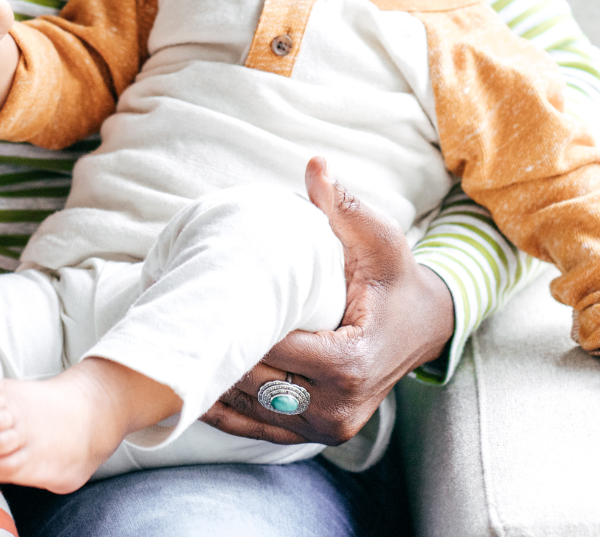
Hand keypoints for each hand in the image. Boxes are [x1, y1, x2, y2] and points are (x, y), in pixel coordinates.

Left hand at [201, 157, 455, 445]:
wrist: (426, 324)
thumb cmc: (395, 277)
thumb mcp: (377, 239)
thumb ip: (341, 206)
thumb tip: (315, 165)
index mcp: (351, 362)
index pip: (273, 349)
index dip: (235, 326)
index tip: (198, 301)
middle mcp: (340, 405)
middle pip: (255, 383)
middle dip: (217, 353)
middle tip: (173, 321)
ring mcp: (330, 427)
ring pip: (251, 409)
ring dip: (214, 382)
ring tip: (173, 348)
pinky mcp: (320, 435)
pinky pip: (259, 429)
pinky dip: (226, 411)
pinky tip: (193, 386)